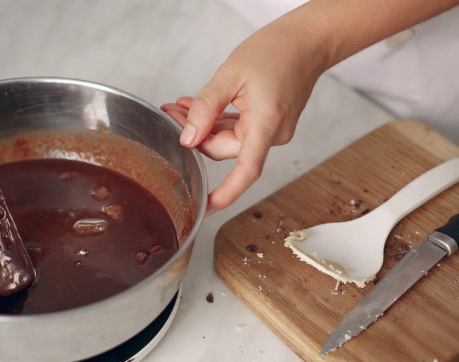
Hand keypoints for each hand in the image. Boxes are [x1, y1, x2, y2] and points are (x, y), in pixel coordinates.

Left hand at [162, 17, 324, 213]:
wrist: (307, 40)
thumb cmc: (275, 51)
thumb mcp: (230, 76)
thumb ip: (205, 108)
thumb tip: (187, 139)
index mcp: (265, 125)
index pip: (246, 171)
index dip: (226, 193)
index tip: (207, 207)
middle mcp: (272, 134)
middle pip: (223, 149)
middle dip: (194, 135)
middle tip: (169, 112)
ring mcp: (272, 131)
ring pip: (227, 139)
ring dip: (203, 126)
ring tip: (179, 106)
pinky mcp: (268, 124)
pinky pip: (237, 129)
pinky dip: (217, 121)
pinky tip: (197, 107)